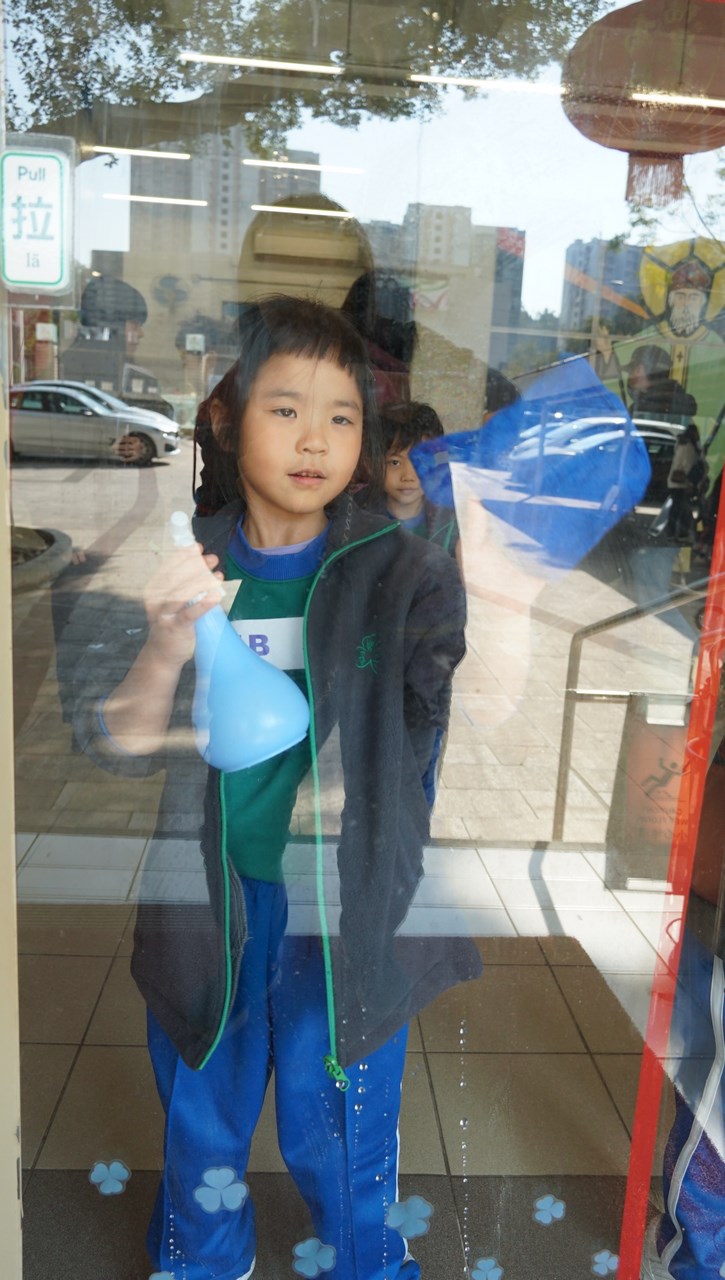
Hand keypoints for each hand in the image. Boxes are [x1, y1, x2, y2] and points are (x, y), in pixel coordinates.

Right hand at [144, 542, 223, 668]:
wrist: (162, 654)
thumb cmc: (171, 623)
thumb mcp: (171, 601)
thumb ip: (182, 585)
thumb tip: (202, 562)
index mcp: (154, 589)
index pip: (168, 567)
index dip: (183, 555)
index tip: (197, 547)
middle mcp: (156, 599)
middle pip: (175, 577)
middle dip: (195, 565)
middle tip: (212, 559)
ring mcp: (164, 614)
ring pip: (181, 593)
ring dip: (201, 582)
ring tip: (218, 576)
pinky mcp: (175, 628)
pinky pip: (190, 614)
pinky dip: (203, 604)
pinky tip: (216, 597)